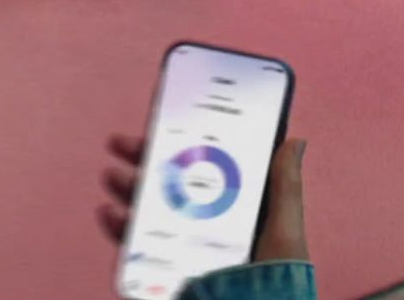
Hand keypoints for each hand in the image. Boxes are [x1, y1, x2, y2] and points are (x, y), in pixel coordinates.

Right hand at [98, 134, 309, 262]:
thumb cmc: (277, 278)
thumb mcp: (285, 228)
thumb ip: (284, 186)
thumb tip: (295, 140)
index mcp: (229, 210)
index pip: (198, 170)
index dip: (176, 146)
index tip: (159, 124)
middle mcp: (201, 226)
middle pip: (165, 186)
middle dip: (141, 162)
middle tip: (120, 143)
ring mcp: (180, 248)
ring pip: (145, 212)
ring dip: (125, 189)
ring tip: (112, 175)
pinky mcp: (162, 272)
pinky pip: (133, 248)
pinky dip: (117, 229)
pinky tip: (109, 213)